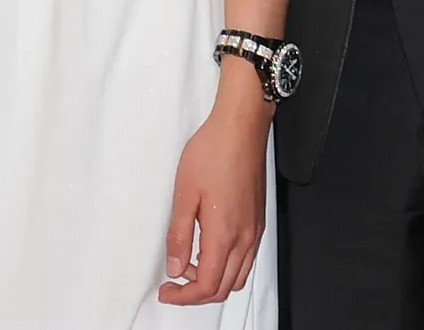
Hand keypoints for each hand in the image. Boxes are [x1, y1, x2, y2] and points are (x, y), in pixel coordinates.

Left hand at [160, 71, 272, 305]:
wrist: (240, 128)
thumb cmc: (212, 153)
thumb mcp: (184, 193)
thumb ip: (179, 235)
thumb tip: (176, 268)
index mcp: (225, 234)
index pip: (207, 285)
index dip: (184, 296)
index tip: (166, 291)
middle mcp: (245, 239)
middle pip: (224, 288)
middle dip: (197, 294)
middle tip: (173, 285)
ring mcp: (255, 231)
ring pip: (237, 277)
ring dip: (213, 282)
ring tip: (187, 268)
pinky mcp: (258, 222)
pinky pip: (245, 260)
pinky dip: (227, 268)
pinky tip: (208, 252)